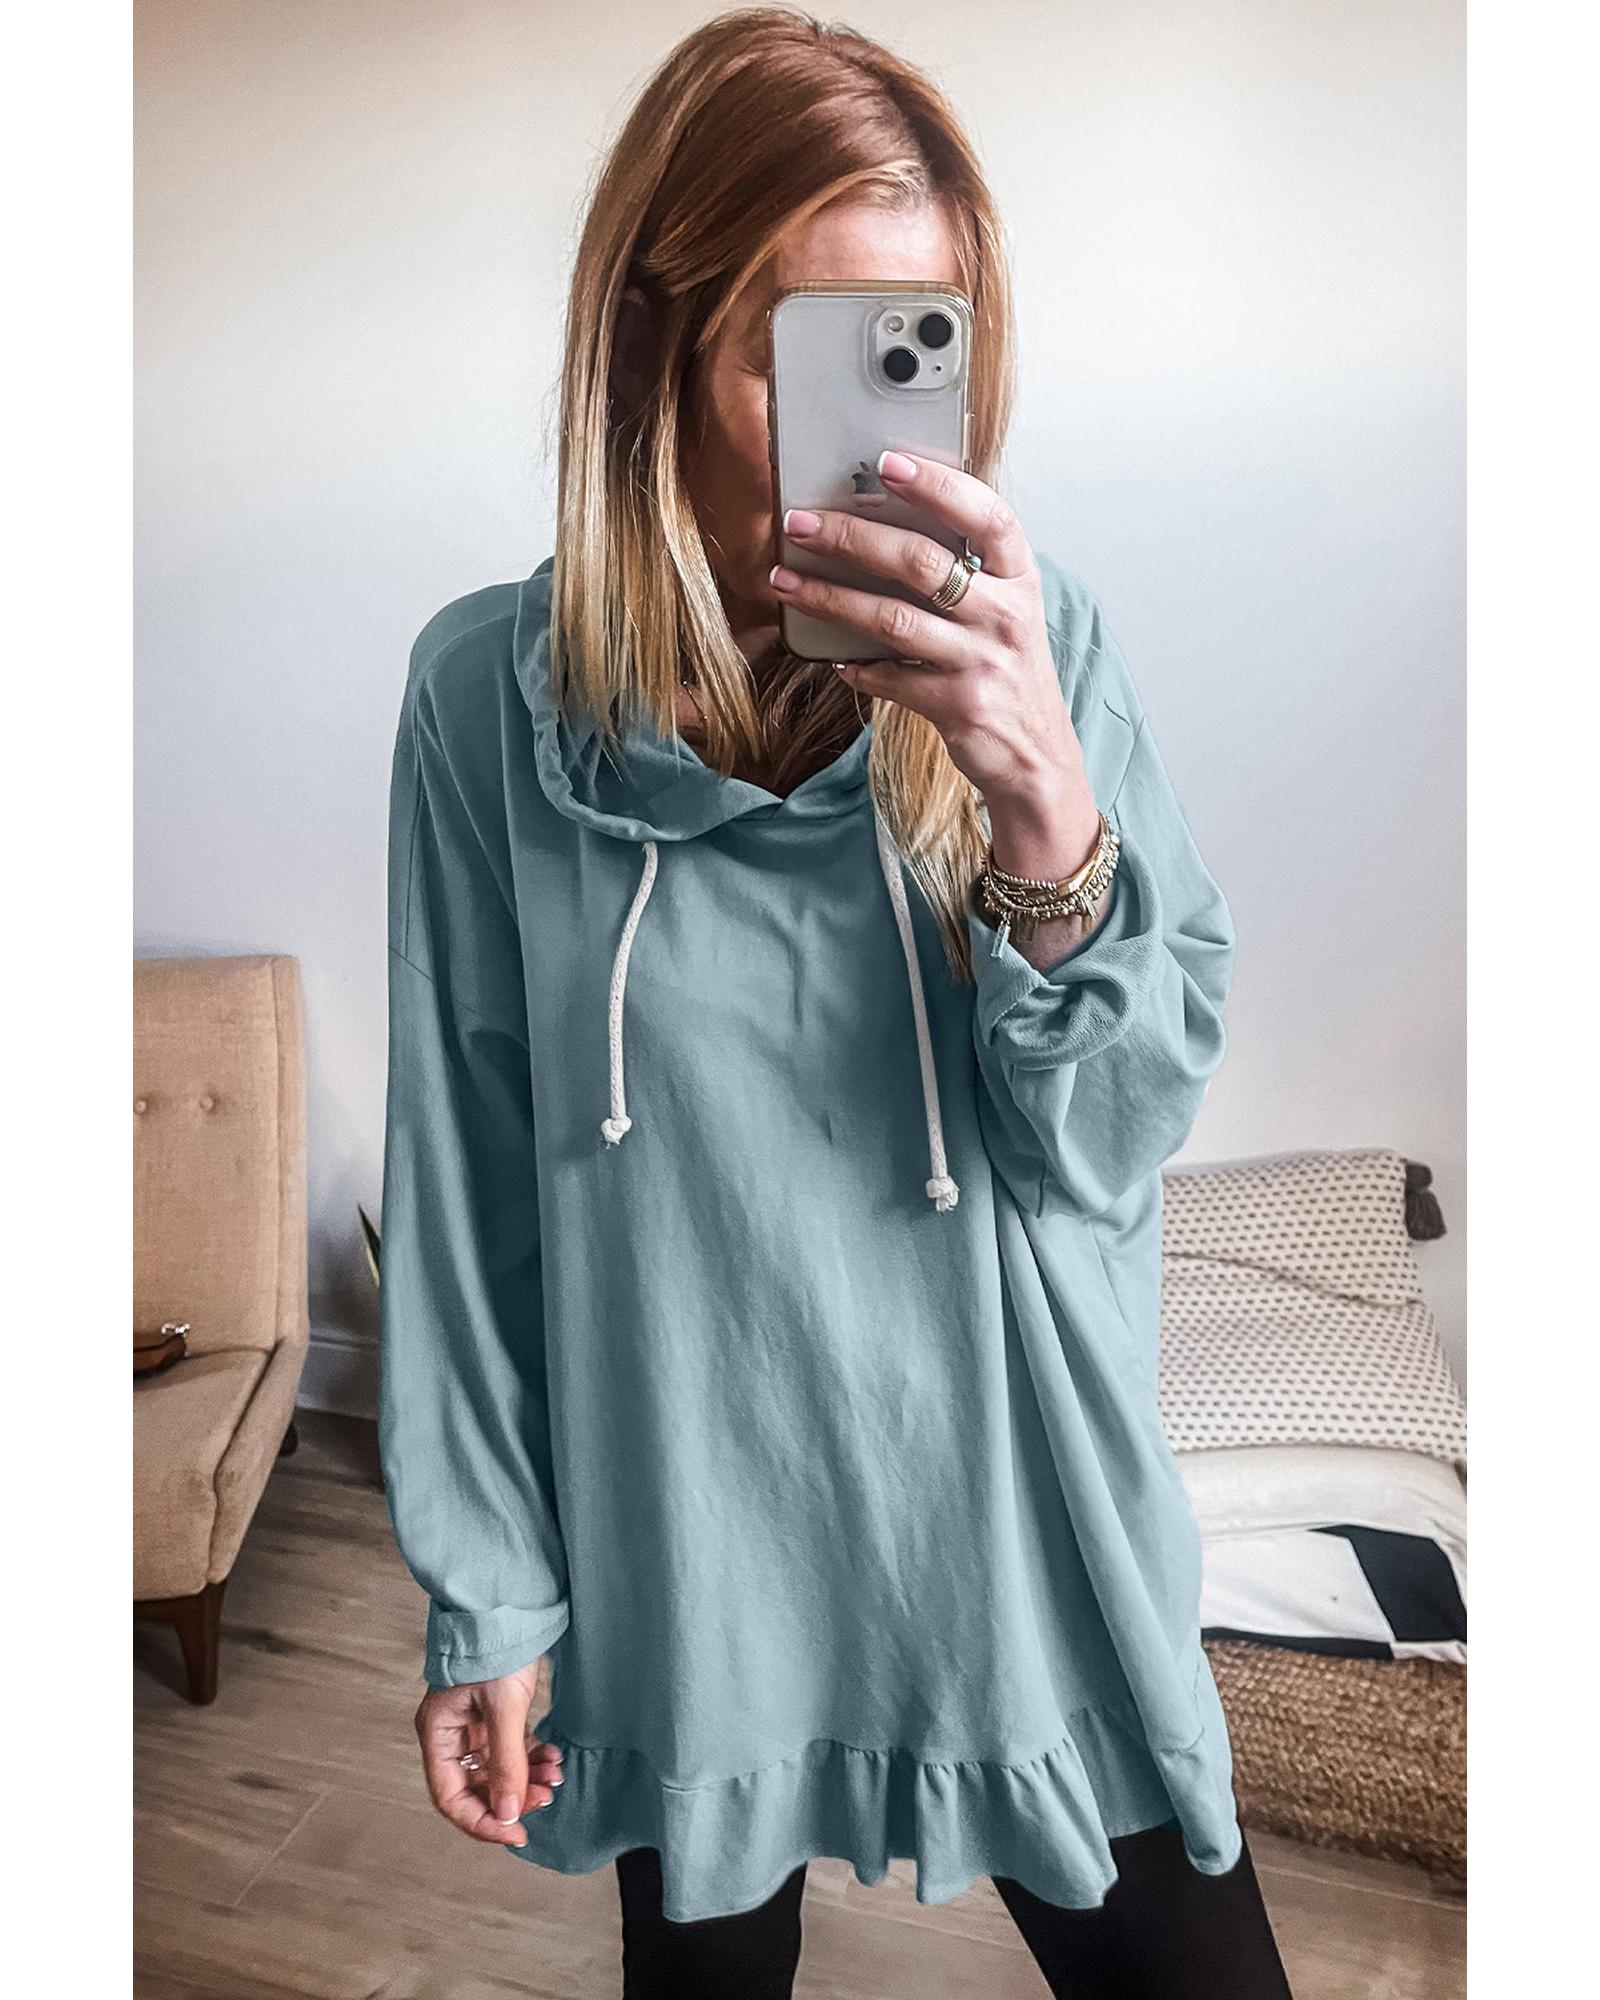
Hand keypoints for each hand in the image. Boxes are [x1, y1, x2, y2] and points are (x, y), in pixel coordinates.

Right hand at [415, 1662, 563, 1847]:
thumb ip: (506, 1763)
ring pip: (497, 1770)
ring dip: (525, 1778)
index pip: (450, 1796)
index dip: (481, 1821)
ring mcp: (473, 1724)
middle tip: (544, 1798)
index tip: (514, 1832)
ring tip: (554, 1777)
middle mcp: (451, 1732)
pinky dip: (531, 1758)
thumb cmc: (494, 1645)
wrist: (511, 1602)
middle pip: (476, 1786)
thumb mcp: (503, 1707)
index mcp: (437, 1732)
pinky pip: (510, 1750)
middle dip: (510, 1796)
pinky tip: (552, 1757)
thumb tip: (507, 1813)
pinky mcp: (495, 1714)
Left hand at [770, 451, 1101, 880]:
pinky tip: (832, 658)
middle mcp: (1005, 614)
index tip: (888, 462)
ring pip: (891, 619)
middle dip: (852, 537)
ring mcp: (981, 661)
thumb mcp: (1004, 609)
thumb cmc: (1007, 668)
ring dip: (830, 598)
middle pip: (920, 562)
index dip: (939, 485)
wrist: (1037, 754)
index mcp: (1019, 577)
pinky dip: (855, 666)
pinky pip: (888, 678)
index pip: (987, 515)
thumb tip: (881, 522)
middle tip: (801, 523)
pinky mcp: (958, 705)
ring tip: (786, 582)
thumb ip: (964, 570)